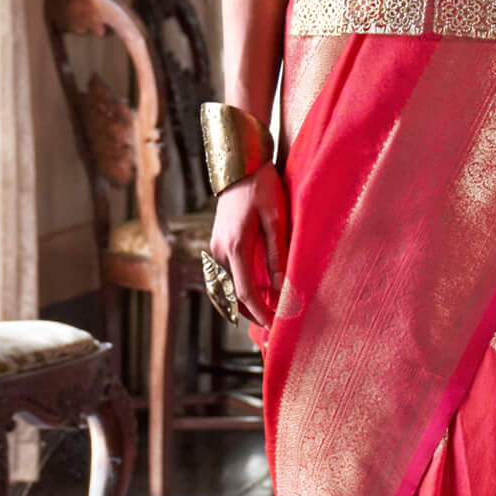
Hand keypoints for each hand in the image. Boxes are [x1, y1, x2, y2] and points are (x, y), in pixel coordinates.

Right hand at [209, 162, 287, 330]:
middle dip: (255, 314)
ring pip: (229, 288)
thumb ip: (277, 254)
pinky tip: (260, 294)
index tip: (277, 328)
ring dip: (247, 304)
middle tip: (276, 328)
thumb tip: (280, 287)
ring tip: (270, 315)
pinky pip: (228, 276)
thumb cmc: (262, 187)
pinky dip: (241, 290)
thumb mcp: (276, 218)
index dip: (262, 314)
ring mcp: (215, 249)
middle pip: (234, 296)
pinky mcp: (217, 245)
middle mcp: (220, 251)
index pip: (246, 293)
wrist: (238, 167)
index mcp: (235, 246)